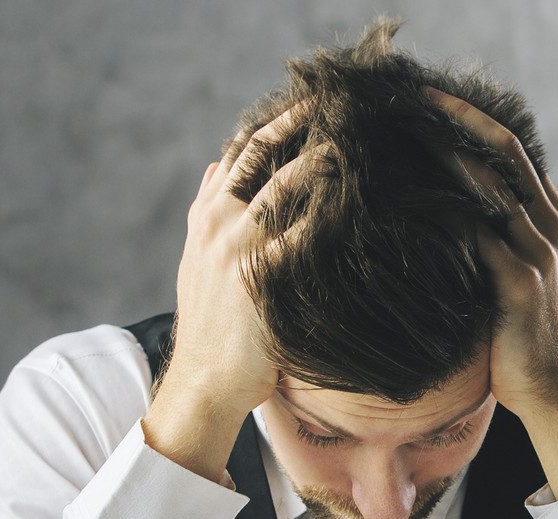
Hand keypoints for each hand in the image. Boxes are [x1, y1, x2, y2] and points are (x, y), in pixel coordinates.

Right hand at [142, 106, 318, 484]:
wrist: (203, 379)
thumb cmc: (211, 324)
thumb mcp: (198, 258)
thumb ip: (208, 208)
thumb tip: (217, 163)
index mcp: (206, 217)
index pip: (238, 154)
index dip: (272, 123)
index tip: (305, 101)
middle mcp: (219, 224)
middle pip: (259, 155)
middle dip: (297, 123)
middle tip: (336, 102)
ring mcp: (239, 249)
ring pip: (282, 185)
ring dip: (320, 157)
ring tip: (355, 137)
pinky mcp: (263, 277)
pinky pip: (303, 234)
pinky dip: (331, 211)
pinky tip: (359, 195)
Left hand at [424, 87, 557, 495]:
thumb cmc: (528, 342)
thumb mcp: (521, 279)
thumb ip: (497, 244)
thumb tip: (444, 221)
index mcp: (550, 219)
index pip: (509, 150)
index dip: (469, 119)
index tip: (426, 99)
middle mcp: (549, 225)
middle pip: (500, 151)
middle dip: (454, 117)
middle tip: (406, 96)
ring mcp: (538, 251)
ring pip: (486, 184)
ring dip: (441, 153)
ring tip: (396, 130)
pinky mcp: (521, 282)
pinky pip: (475, 234)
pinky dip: (438, 212)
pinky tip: (398, 198)